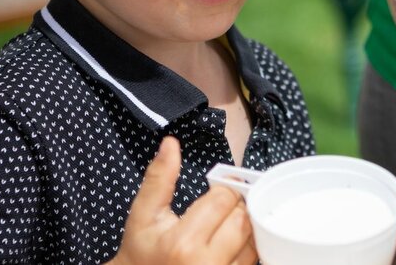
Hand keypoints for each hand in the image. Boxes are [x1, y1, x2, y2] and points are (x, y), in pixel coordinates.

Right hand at [112, 137, 256, 264]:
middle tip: (222, 206)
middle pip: (242, 219)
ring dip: (244, 227)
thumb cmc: (141, 251)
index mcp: (184, 242)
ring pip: (253, 240)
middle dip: (236, 206)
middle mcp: (207, 264)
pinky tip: (231, 243)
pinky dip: (247, 247)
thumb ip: (158, 179)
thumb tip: (171, 143)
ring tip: (224, 225)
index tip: (217, 191)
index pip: (224, 200)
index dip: (223, 189)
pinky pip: (254, 260)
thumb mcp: (142, 215)